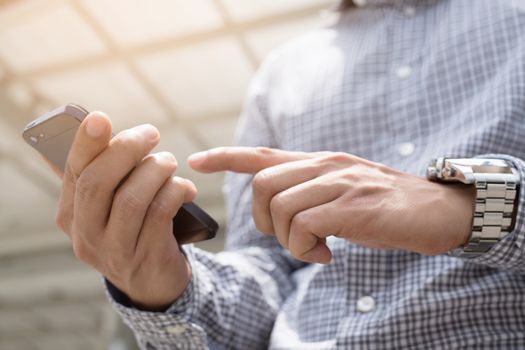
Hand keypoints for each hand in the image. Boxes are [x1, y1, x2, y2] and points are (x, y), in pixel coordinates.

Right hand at [49, 112, 195, 309]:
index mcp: (70, 215)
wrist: (153, 281)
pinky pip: (160, 213)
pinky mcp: (147, 256)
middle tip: (151, 133)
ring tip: (169, 162)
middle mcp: (86, 235)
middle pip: (98, 183)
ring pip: (131, 198)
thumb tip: (91, 124)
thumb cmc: (132, 229)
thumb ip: (101, 172)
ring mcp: (115, 250)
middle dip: (126, 150)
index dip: (86, 143)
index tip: (100, 118)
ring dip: (156, 171)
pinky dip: (175, 191)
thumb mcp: (109, 206)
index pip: (73, 172)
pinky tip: (186, 188)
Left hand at [189, 147, 475, 263]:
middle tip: (292, 239)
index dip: (226, 157)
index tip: (197, 160)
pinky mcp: (351, 205)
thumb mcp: (342, 190)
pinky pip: (305, 227)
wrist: (436, 209)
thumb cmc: (385, 205)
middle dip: (265, 221)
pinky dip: (308, 250)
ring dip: (290, 241)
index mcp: (318, 162)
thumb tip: (278, 210)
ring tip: (316, 250)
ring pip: (281, 208)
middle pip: (262, 185)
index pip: (263, 154)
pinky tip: (329, 256)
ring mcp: (338, 183)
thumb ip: (310, 191)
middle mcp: (324, 165)